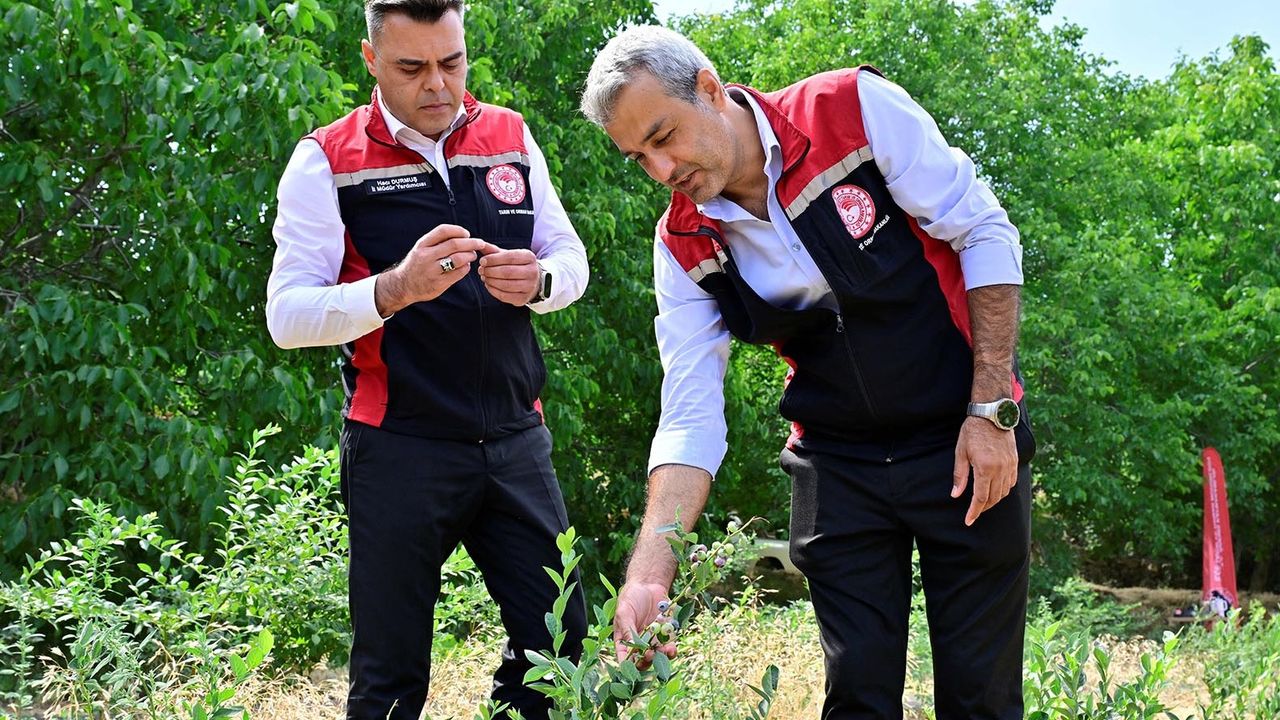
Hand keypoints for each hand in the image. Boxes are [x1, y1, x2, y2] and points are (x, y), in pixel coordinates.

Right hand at [374, 225, 490, 314]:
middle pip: (454, 244)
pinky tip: (466, 266)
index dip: (458, 230)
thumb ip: (438, 241)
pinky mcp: (438, 284)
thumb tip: (464, 235)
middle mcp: (426, 256)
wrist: (402, 285)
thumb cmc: (417, 264)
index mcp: (422, 245)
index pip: (443, 231)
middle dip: (471, 243)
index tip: (467, 234)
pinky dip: (466, 268)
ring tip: (472, 255)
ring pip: (458, 259)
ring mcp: (432, 271)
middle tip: (479, 243)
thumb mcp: (421, 248)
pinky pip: (458, 273)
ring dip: (470, 256)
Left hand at [477, 247, 540, 305]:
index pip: (509, 257)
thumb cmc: (517, 265)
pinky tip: (488, 285)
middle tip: (481, 270)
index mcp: (529, 257)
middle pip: (507, 272)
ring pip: (505, 285)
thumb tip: (479, 244)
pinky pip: (504, 296)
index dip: (493, 259)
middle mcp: (532, 272)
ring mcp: (529, 287)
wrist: (532, 280)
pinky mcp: (523, 299)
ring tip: (484, 277)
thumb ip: (493, 250)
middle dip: (490, 271)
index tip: (482, 261)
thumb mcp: (508, 255)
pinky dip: (493, 290)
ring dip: (490, 281)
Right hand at [612, 581, 674, 666]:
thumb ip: (628, 630)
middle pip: (641, 661)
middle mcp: (638, 644)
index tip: (633, 665)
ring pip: (656, 656)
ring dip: (660, 657)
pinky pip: (668, 647)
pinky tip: (672, 649)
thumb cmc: (631, 597)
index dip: (627, 665)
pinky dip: (671, 650)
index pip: (624, 658)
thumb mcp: (625, 612)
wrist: (649, 584)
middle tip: (650, 654)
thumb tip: (631, 649)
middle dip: (646, 662)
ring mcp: (652, 640)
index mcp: (624, 640)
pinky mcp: (665, 635)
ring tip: (663, 651)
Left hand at [952, 416, 1017, 525]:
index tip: (969, 521)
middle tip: (973, 512)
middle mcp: (1000, 470)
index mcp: (985, 468)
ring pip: (1004, 492)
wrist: (993, 413)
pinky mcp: (1015, 461)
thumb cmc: (973, 431)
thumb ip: (960, 475)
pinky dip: (1003, 490)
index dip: (974, 512)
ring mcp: (1010, 466)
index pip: (980, 498)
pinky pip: (1011, 483)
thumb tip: (956, 495)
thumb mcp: (961, 452)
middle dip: (983, 508)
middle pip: (993, 498)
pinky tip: (995, 490)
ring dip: (993, 500)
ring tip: (983, 502)